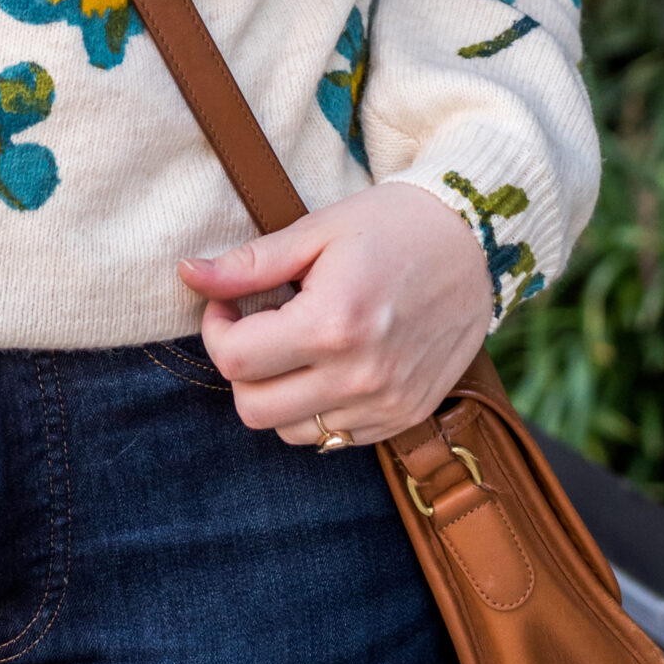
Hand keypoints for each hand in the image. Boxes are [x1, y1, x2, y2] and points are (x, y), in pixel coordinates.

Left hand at [178, 183, 492, 446]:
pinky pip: (335, 438)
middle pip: (254, 409)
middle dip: (240, 367)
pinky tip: (327, 362)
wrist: (475, 244)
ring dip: (275, 392)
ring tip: (293, 343)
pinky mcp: (404, 418)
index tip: (225, 301)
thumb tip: (187, 273)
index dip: (215, 328)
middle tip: (254, 324)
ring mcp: (386, 405)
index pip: (235, 361)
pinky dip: (316, 408)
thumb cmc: (392, 226)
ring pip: (291, 433)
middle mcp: (360, 376)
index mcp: (332, 324)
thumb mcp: (316, 231)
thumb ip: (249, 263)